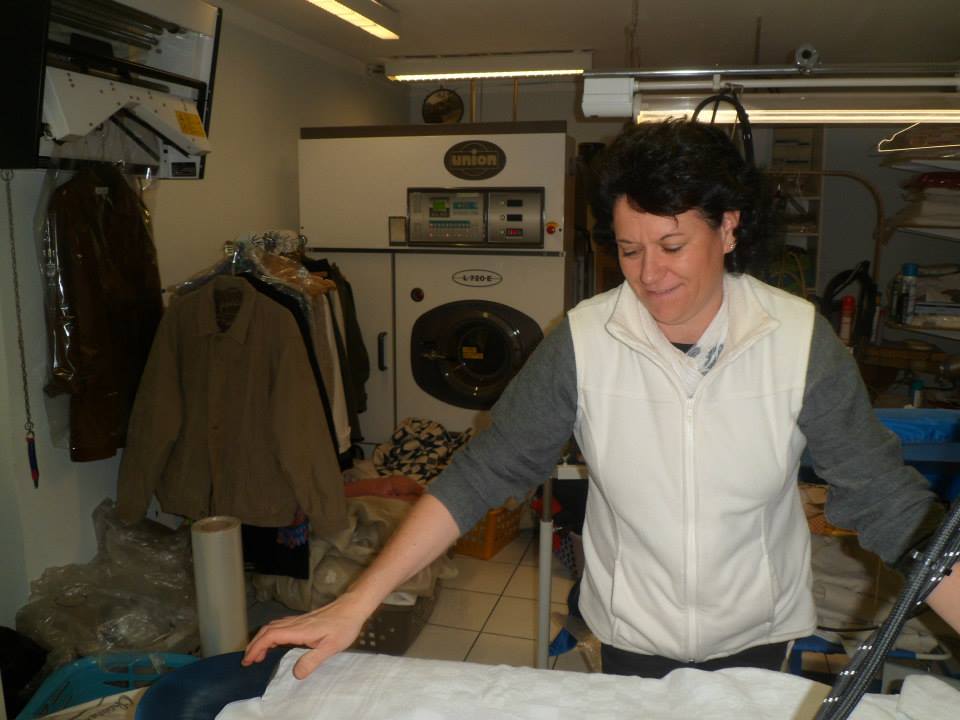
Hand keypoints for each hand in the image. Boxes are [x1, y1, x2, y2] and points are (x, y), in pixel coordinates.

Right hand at [241, 593, 369, 678]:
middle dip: (254, 644)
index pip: (271, 636)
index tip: (249, 660)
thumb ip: (313, 660)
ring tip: (257, 654)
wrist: (353, 606)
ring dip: (261, 639)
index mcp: (300, 630)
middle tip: (248, 660)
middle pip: (267, 630)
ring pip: (273, 626)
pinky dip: (271, 634)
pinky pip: (280, 625)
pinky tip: (275, 643)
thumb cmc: (344, 626)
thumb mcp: (332, 647)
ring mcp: (299, 620)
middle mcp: (296, 623)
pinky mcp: (304, 620)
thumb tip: (296, 673)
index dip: (257, 648)